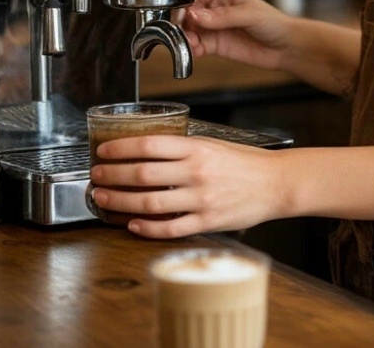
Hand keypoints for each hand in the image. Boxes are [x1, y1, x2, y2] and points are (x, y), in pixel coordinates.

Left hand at [90, 134, 285, 238]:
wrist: (276, 182)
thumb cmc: (246, 162)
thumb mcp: (214, 144)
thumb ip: (184, 149)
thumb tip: (150, 152)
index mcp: (197, 148)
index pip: (150, 144)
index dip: (121, 148)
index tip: (104, 150)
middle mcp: (196, 172)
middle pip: (142, 173)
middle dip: (113, 175)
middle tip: (96, 175)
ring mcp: (200, 199)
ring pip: (149, 202)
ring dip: (121, 201)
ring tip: (105, 198)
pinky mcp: (207, 221)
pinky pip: (170, 228)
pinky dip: (147, 228)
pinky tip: (133, 224)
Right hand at [177, 0, 293, 70]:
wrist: (285, 47)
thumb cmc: (274, 23)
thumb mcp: (249, 15)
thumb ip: (222, 16)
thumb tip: (196, 14)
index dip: (183, 5)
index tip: (181, 17)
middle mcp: (213, 7)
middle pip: (186, 13)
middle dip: (181, 24)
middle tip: (184, 34)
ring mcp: (212, 26)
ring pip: (188, 30)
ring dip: (184, 38)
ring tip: (191, 44)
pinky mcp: (213, 44)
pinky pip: (195, 45)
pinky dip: (191, 49)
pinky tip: (195, 51)